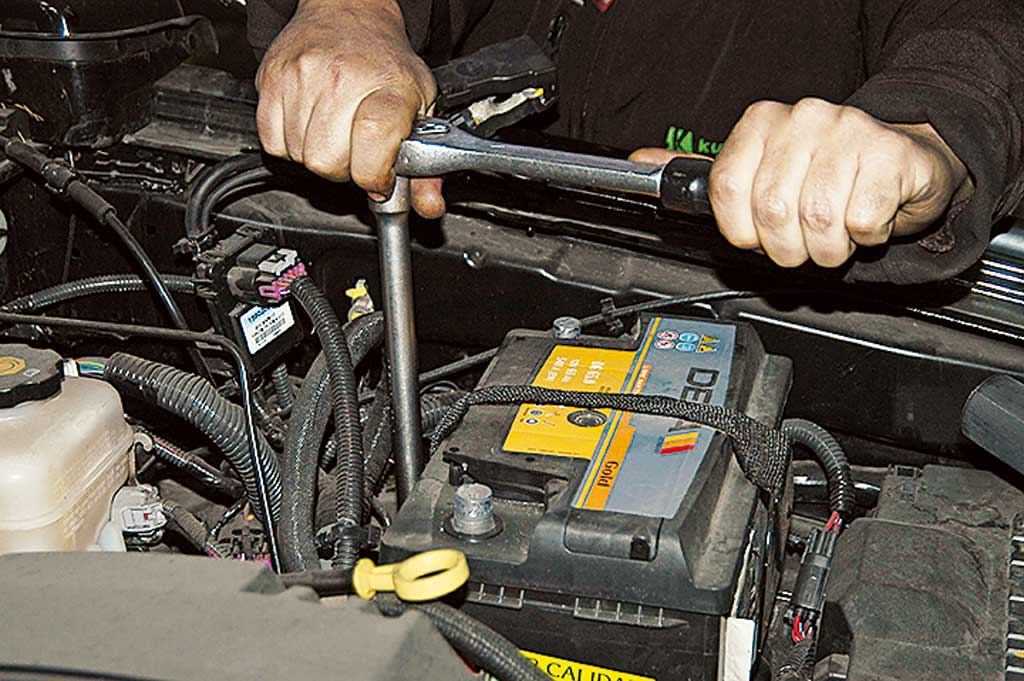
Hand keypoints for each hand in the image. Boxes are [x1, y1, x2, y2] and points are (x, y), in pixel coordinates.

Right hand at [255, 0, 444, 217]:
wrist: (349, 12)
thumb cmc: (386, 62)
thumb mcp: (421, 107)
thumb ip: (427, 167)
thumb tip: (428, 206)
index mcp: (387, 87)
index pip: (374, 139)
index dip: (374, 174)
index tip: (379, 179)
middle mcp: (343, 78)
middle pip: (328, 161)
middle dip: (343, 170)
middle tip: (355, 153)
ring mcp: (303, 77)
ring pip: (300, 156)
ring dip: (317, 157)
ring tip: (335, 134)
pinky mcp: (272, 79)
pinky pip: (273, 142)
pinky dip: (289, 146)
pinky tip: (309, 127)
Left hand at [632, 98, 970, 267]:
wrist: (900, 160)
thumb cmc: (823, 172)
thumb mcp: (759, 170)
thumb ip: (705, 173)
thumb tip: (642, 164)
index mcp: (760, 122)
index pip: (725, 189)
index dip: (739, 230)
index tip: (755, 237)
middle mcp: (802, 118)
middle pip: (771, 211)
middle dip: (785, 248)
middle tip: (801, 244)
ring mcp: (849, 131)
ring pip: (816, 220)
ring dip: (826, 248)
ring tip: (834, 236)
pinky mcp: (891, 155)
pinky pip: (861, 222)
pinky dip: (864, 237)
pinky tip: (865, 220)